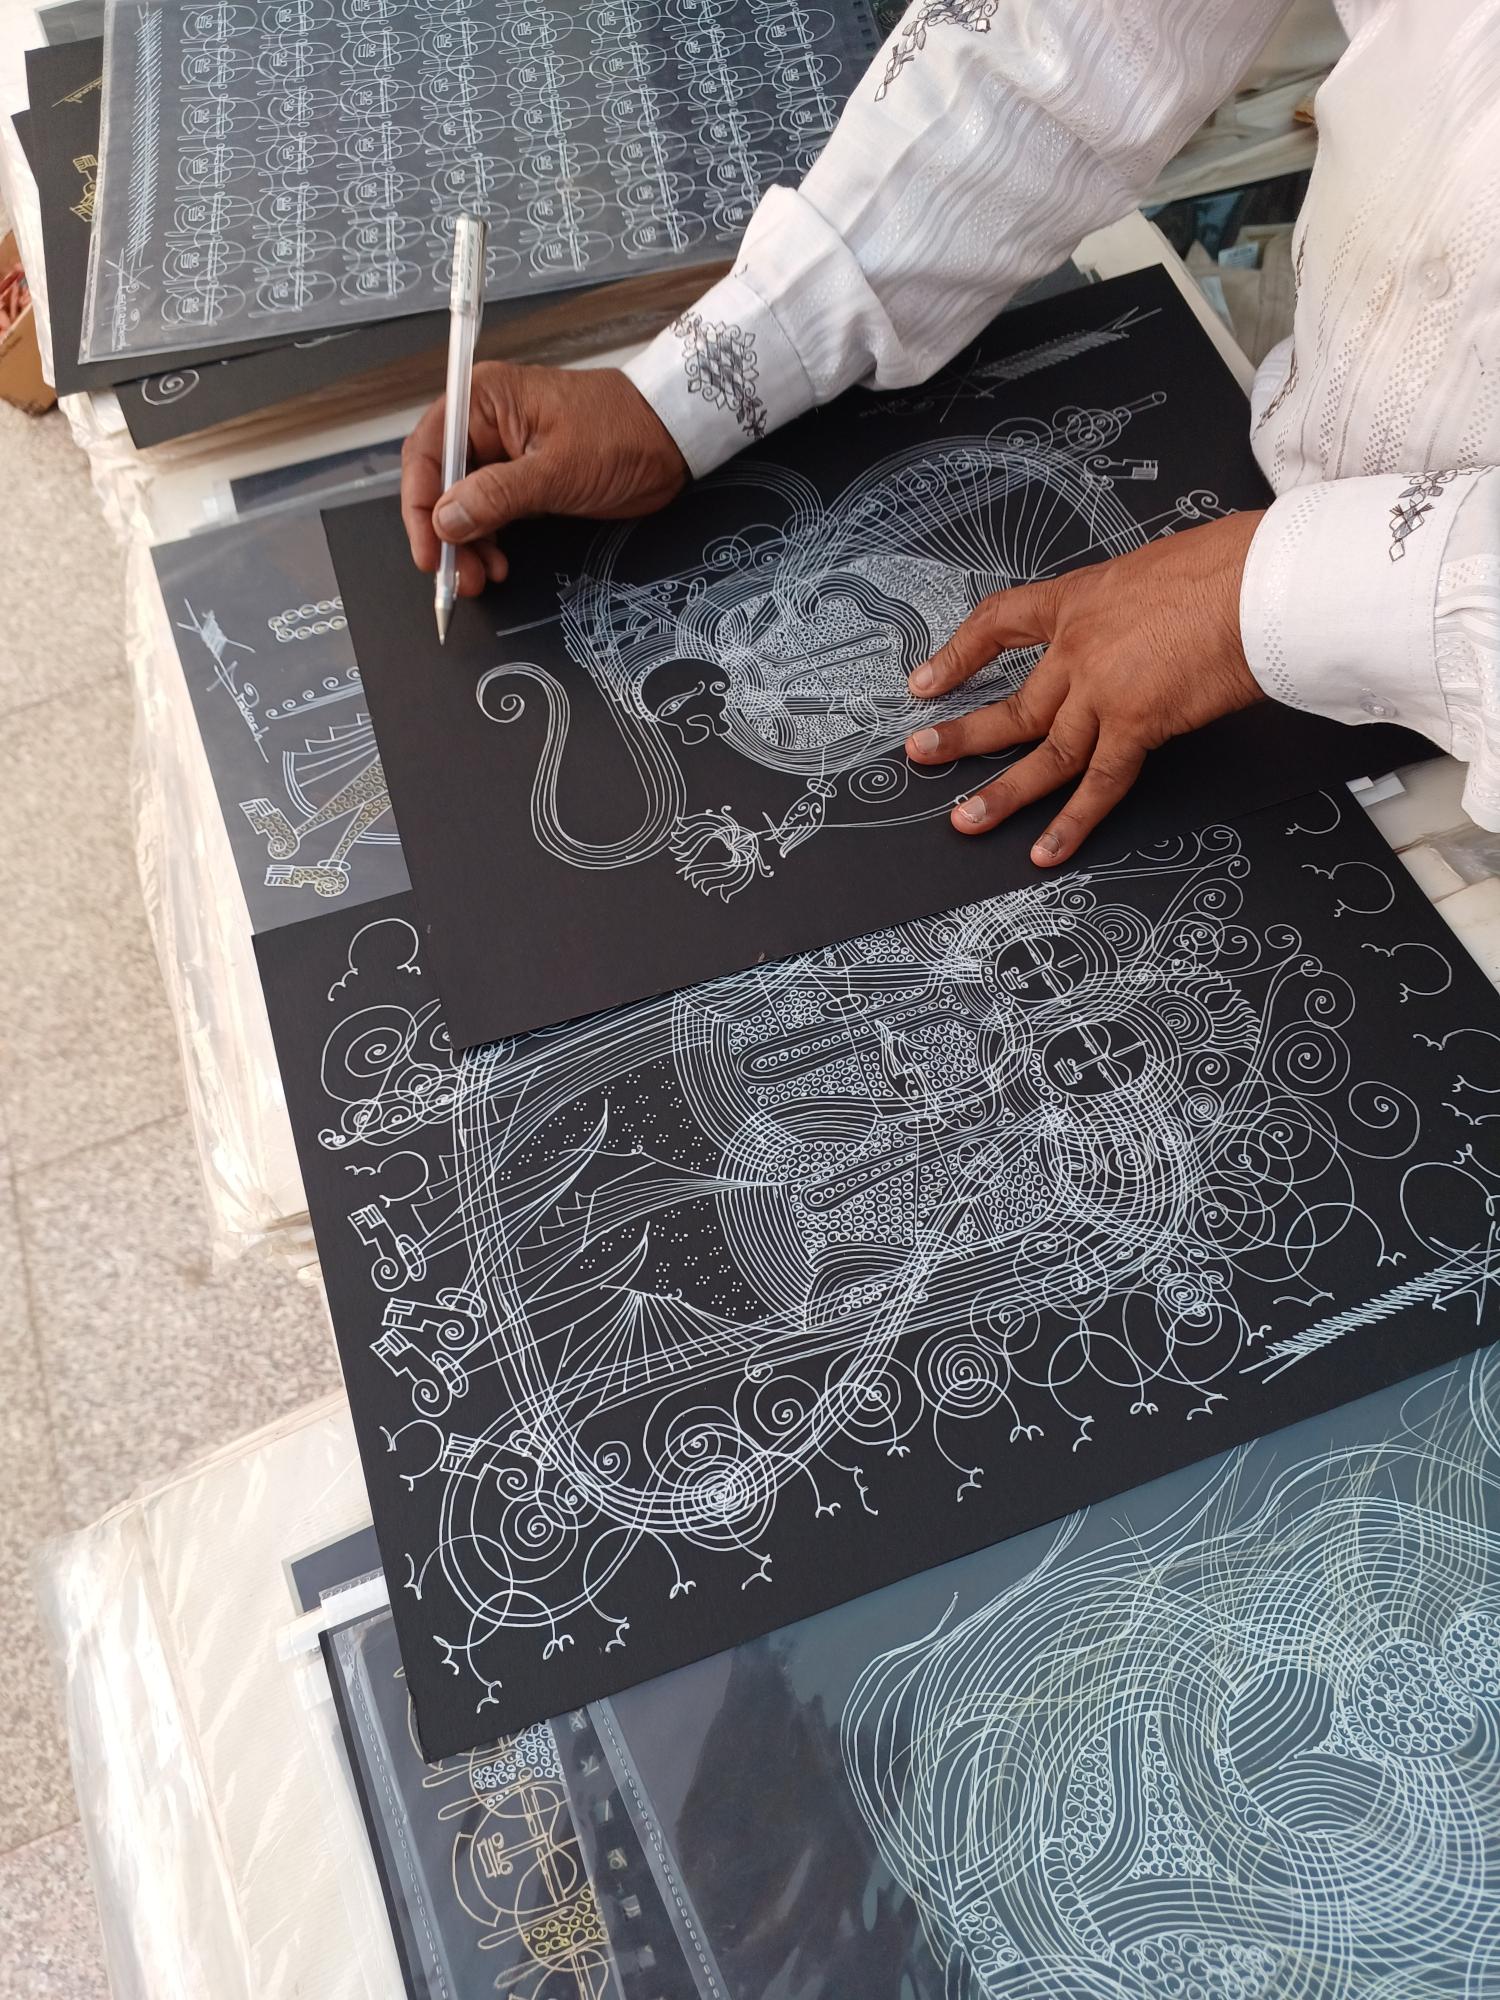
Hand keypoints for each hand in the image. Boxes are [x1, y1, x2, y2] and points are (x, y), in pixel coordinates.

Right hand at [400, 361, 687, 594]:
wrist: (671, 440)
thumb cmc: (624, 434)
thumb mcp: (558, 471)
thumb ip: (497, 496)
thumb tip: (447, 519)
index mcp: (485, 400)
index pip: (428, 452)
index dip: (419, 505)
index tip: (428, 549)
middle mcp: (486, 422)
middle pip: (439, 482)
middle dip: (444, 534)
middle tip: (455, 575)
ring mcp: (503, 452)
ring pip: (462, 504)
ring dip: (466, 544)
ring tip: (479, 577)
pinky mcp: (522, 478)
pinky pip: (489, 512)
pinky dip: (488, 541)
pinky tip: (497, 563)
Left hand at [904, 509, 1265, 864]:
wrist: (1264, 578)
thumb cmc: (1233, 564)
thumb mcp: (1162, 569)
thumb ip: (1137, 609)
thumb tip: (1148, 631)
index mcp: (1082, 599)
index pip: (1001, 622)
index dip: (959, 654)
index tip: (927, 680)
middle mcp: (1080, 647)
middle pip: (1015, 703)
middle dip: (965, 734)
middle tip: (922, 755)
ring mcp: (1103, 689)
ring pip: (1044, 752)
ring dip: (1002, 793)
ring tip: (965, 821)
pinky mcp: (1137, 723)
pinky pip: (1098, 784)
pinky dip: (1072, 822)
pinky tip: (1045, 850)